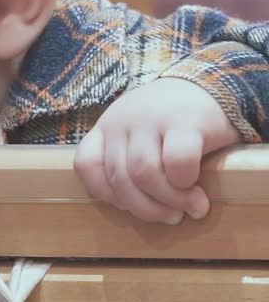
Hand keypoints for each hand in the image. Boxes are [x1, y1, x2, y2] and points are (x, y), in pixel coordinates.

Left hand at [73, 77, 239, 223]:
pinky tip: (198, 190)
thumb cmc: (175, 122)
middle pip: (120, 178)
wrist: (216, 83)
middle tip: (171, 218)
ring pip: (144, 173)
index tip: (130, 205)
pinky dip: (185, 183)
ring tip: (189, 208)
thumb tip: (135, 208)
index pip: (86, 164)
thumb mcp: (141, 137)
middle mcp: (123, 120)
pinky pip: (177, 162)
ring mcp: (152, 118)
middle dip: (146, 208)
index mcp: (108, 127)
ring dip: (168, 200)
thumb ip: (129, 164)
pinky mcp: (184, 121)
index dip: (106, 193)